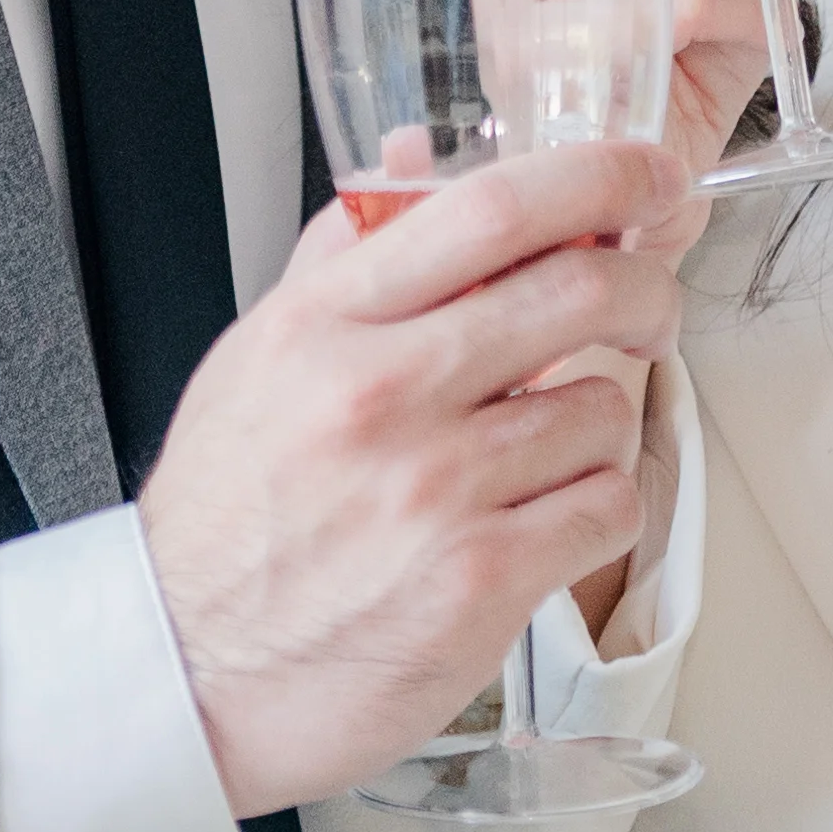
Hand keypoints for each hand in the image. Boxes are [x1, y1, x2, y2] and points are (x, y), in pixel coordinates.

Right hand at [138, 136, 688, 816]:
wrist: (182, 671)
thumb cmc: (224, 519)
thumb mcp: (258, 354)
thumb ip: (341, 252)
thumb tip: (412, 160)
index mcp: (326, 322)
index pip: (489, 207)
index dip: (597, 176)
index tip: (644, 175)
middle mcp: (382, 394)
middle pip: (576, 291)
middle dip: (645, 290)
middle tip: (649, 306)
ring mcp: (435, 491)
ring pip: (603, 408)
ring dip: (600, 420)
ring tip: (551, 445)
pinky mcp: (479, 582)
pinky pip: (606, 506)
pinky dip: (598, 504)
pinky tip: (549, 513)